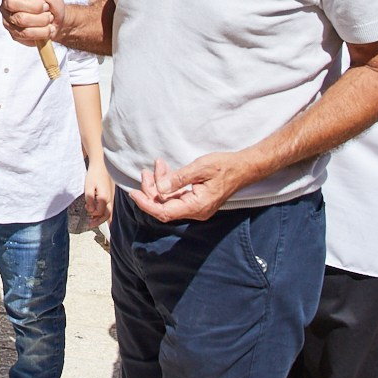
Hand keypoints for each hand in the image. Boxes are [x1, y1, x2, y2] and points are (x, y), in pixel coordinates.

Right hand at [0, 0, 65, 47]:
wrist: (59, 21)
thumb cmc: (52, 1)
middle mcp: (6, 2)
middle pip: (12, 4)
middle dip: (36, 6)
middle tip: (46, 6)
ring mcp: (8, 19)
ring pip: (21, 20)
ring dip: (42, 19)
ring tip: (48, 17)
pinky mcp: (14, 34)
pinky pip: (26, 33)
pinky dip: (42, 31)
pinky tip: (46, 27)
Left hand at [84, 156, 114, 226]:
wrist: (101, 164)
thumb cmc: (94, 175)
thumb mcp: (88, 187)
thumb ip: (89, 200)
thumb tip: (90, 210)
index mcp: (104, 198)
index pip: (100, 212)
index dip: (93, 214)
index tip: (86, 211)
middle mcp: (110, 198)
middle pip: (107, 215)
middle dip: (99, 221)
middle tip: (90, 224)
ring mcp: (112, 197)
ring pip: (109, 211)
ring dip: (101, 217)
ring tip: (93, 220)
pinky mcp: (111, 194)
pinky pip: (109, 207)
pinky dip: (104, 212)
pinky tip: (98, 211)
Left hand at [128, 153, 250, 222]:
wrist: (243, 168)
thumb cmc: (224, 166)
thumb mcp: (200, 168)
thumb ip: (179, 178)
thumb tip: (159, 189)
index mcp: (196, 206)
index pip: (164, 212)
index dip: (146, 204)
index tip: (133, 193)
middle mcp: (195, 211)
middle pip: (164, 206)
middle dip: (151, 189)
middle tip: (145, 172)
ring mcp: (196, 207)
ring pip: (169, 199)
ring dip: (159, 183)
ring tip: (156, 165)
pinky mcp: (196, 201)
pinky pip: (176, 195)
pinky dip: (169, 183)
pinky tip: (164, 169)